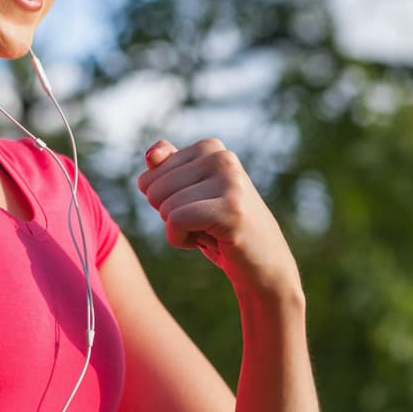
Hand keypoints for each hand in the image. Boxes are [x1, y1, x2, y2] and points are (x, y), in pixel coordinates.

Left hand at [137, 138, 300, 298]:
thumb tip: (151, 155)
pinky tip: (212, 241)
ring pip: (164, 207)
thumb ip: (166, 167)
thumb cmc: (219, 228)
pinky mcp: (231, 209)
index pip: (148, 178)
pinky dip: (181, 240)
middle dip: (170, 215)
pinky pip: (175, 222)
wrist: (264, 264)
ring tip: (212, 231)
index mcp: (210, 147)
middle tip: (205, 223)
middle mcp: (222, 158)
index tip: (196, 208)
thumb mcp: (188, 194)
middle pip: (154, 191)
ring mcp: (230, 182)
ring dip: (179, 230)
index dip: (164, 203)